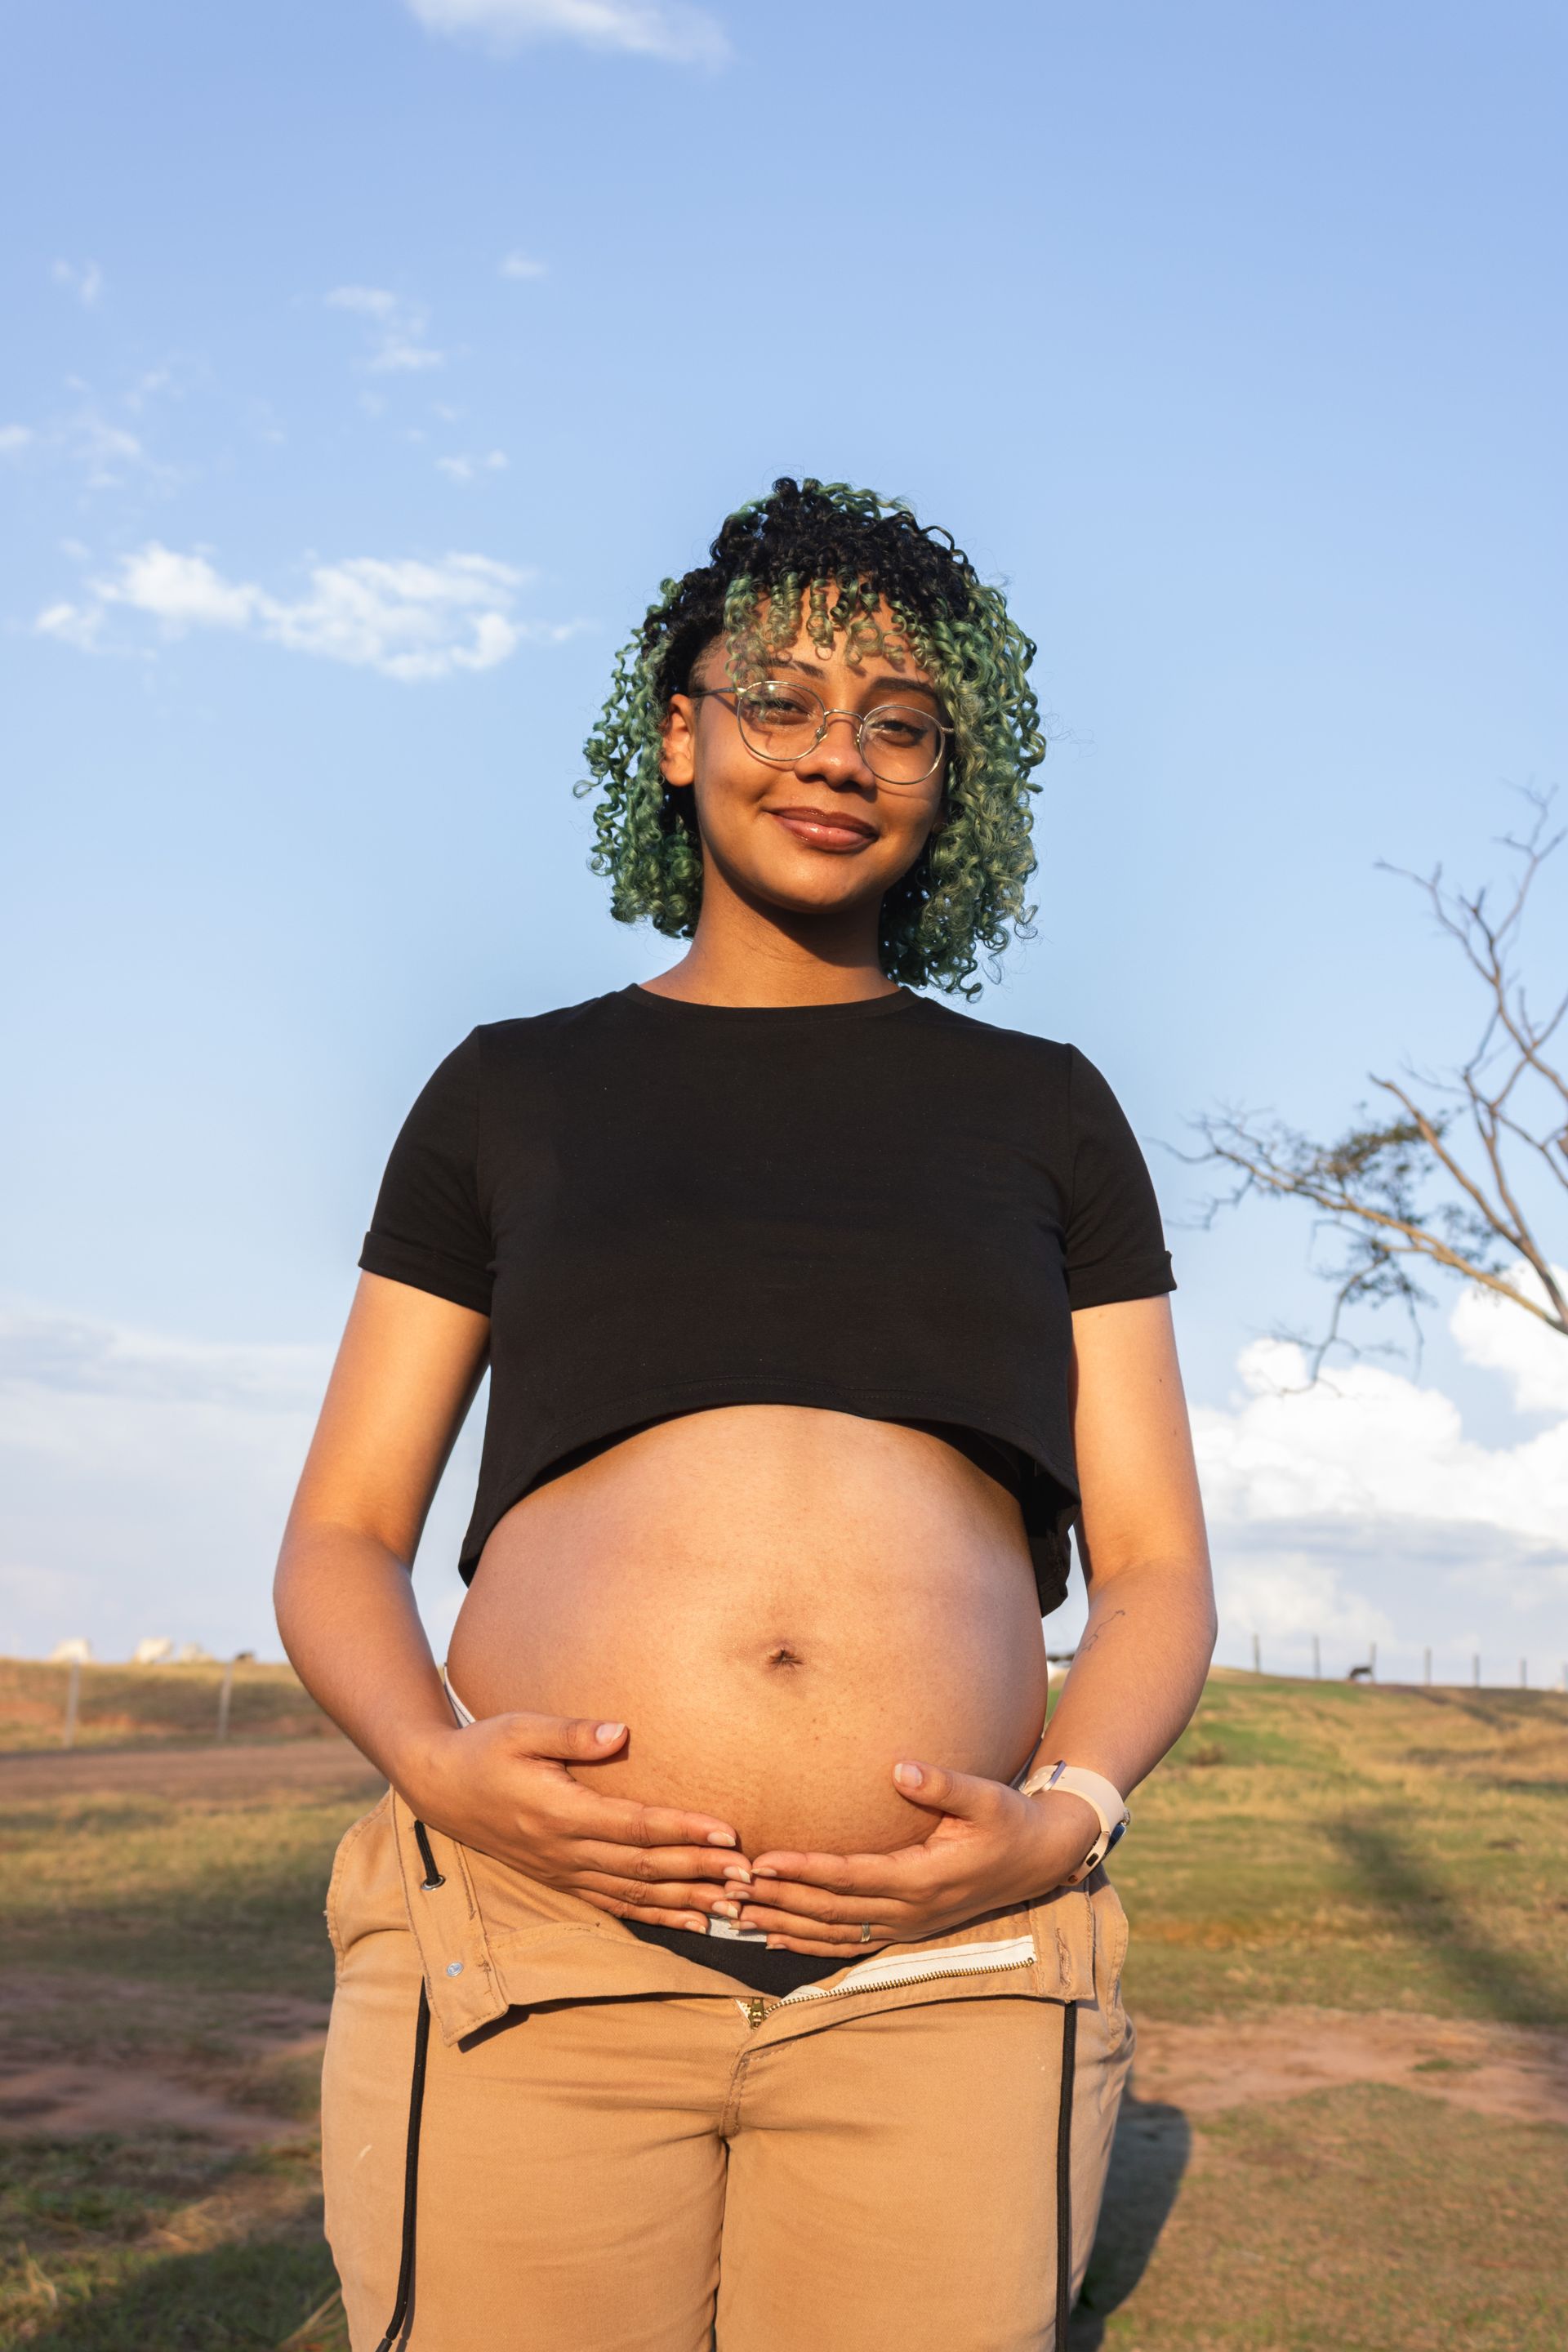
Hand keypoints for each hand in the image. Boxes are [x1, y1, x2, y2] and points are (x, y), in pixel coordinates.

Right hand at [399, 1711, 751, 1933]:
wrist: (442, 1787)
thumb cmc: (486, 1749)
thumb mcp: (522, 1729)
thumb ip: (572, 1733)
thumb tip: (621, 1732)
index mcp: (560, 1813)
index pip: (633, 1827)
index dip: (681, 1830)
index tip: (725, 1831)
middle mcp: (565, 1850)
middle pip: (643, 1867)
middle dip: (697, 1871)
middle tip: (746, 1875)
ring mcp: (563, 1870)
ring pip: (634, 1894)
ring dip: (685, 1901)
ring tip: (731, 1907)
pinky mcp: (562, 1878)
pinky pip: (615, 1904)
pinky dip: (656, 1916)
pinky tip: (691, 1922)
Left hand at [735, 1761, 1099, 1956]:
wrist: (1039, 1859)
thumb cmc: (1010, 1821)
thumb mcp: (987, 1797)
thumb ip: (944, 1785)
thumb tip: (900, 1768)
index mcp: (924, 1878)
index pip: (852, 1877)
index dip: (807, 1871)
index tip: (765, 1861)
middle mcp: (910, 1909)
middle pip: (832, 1911)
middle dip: (779, 1900)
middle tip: (730, 1888)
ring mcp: (907, 1924)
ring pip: (835, 1932)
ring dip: (785, 1924)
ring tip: (737, 1916)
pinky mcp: (906, 1928)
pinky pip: (850, 1942)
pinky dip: (810, 1943)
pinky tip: (775, 1938)